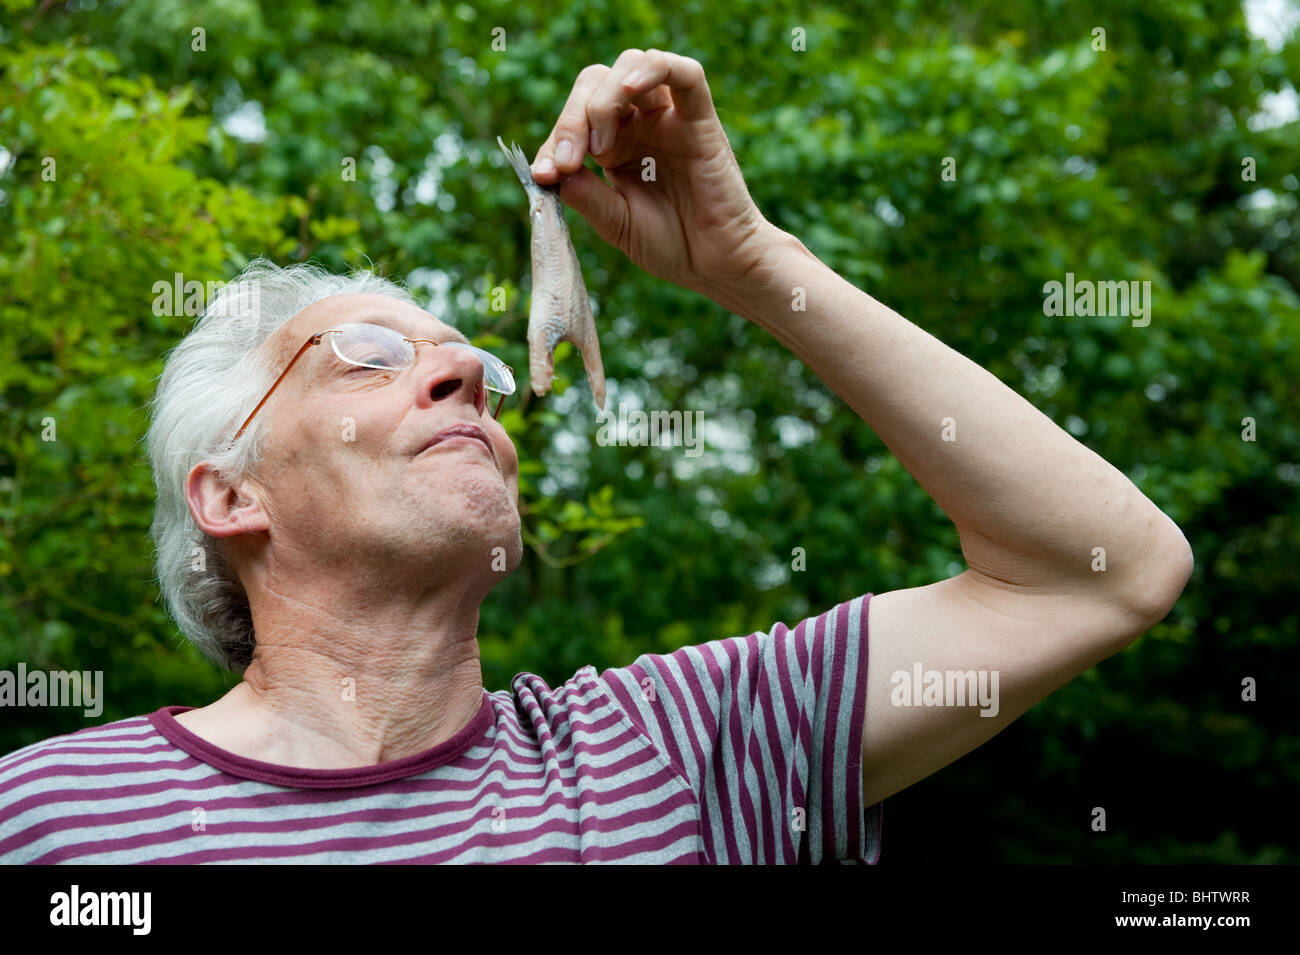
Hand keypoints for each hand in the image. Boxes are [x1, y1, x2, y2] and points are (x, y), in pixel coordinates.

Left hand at [530, 48, 781, 300]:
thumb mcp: (617, 224)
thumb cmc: (671, 245)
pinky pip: (683, 73)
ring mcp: (669, 118)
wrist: (716, 265)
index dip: (553, 141)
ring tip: (600, 145)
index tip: (543, 174)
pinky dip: (653, 68)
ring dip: (603, 97)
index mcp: (615, 146)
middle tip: (567, 160)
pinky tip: (630, 89)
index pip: (574, 120)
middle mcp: (639, 124)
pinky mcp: (700, 119)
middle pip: (596, 83)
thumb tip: (552, 172)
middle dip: (572, 117)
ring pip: (631, 67)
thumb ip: (587, 196)